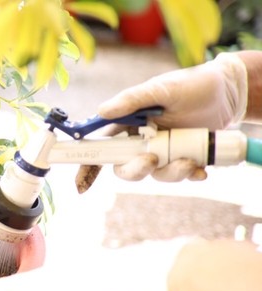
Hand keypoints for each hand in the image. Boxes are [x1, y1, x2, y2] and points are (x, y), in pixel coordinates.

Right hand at [75, 52, 247, 192]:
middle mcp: (140, 140)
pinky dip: (189, 175)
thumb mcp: (161, 88)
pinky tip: (201, 168)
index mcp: (127, 123)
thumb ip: (131, 99)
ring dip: (169, 173)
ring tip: (189, 160)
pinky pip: (178, 176)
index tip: (81, 183)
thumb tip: (102, 110)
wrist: (229, 93)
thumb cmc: (191, 84)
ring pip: (153, 175)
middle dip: (134, 170)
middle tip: (151, 160)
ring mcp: (161, 151)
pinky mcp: (181, 159)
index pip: (100, 147)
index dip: (88, 166)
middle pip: (124, 167)